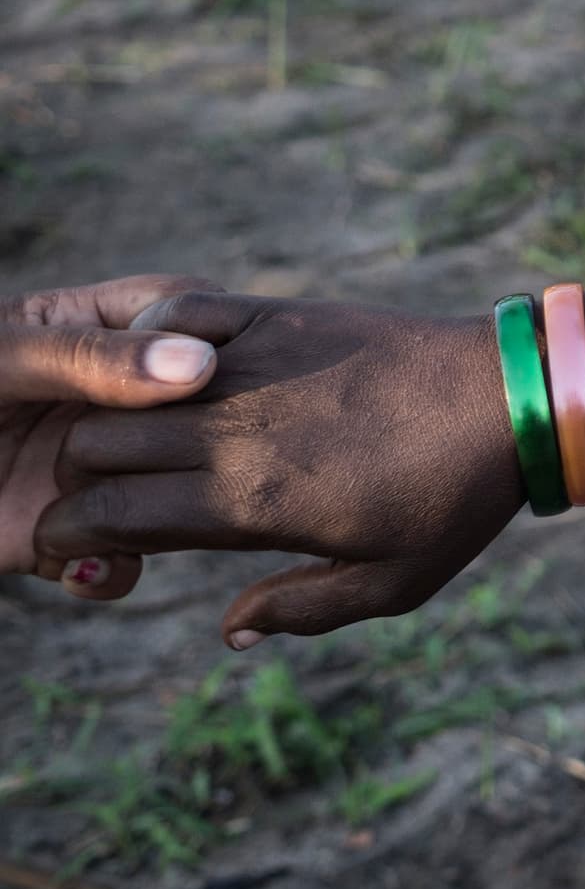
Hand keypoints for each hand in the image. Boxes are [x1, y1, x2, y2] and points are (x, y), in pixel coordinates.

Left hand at [4, 277, 220, 599]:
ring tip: (121, 520)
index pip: (193, 318)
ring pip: (171, 489)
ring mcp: (91, 467)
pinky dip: (113, 569)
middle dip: (193, 440)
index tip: (214, 372)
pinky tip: (82, 563)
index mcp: (102, 328)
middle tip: (176, 460)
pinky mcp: (65, 533)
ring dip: (158, 511)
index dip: (215, 342)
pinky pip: (122, 558)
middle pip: (197, 412)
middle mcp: (111, 400)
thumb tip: (199, 365)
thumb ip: (88, 359)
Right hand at [42, 294, 521, 647]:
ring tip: (142, 442)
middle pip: (91, 449)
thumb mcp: (394, 583)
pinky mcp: (282, 316)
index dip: (72, 536)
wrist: (518, 393)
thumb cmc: (460, 497)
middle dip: (79, 479)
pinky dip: (155, 340)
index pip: (104, 517)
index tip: (85, 544)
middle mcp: (237, 431)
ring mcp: (255, 366)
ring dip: (111, 416)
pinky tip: (182, 375)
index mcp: (250, 502)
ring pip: (123, 388)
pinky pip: (181, 314)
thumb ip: (302, 611)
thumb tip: (228, 630)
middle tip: (111, 492)